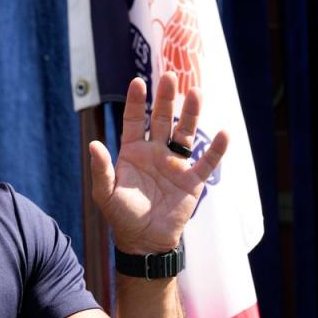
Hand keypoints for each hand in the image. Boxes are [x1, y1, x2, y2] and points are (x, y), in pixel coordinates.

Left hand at [88, 72, 227, 253]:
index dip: (137, 102)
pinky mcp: (192, 181)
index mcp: (133, 152)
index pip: (135, 121)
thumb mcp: (105, 193)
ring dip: (191, 114)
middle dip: (166, 99)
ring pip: (185, 133)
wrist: (144, 241)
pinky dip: (216, 149)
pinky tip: (224, 132)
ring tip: (196, 92)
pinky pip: (206, 162)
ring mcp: (175, 165)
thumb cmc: (122, 216)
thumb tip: (93, 144)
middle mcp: (155, 153)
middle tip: (170, 76)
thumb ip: (101, 169)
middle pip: (163, 120)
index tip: (138, 81)